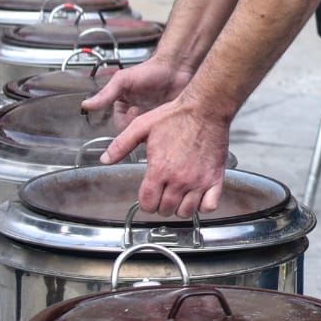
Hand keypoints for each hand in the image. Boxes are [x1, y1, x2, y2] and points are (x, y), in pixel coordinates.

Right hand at [82, 54, 188, 127]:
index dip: (126, 124)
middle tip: (147, 118)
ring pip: (147, 135)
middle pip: (134, 133)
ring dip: (151, 131)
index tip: (135, 113)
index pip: (120, 126)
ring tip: (157, 119)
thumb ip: (106, 94)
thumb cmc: (150, 70)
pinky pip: (162, 133)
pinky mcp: (165, 120)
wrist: (176, 67)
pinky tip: (166, 122)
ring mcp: (151, 117)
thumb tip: (86, 105)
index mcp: (123, 105)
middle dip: (139, 129)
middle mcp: (136, 113)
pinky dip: (163, 130)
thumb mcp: (123, 80)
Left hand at [98, 96, 231, 217]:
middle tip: (162, 194)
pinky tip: (198, 197)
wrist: (205, 108)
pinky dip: (203, 206)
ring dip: (180, 207)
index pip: (148, 203)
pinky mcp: (215, 178)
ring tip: (178, 196)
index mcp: (159, 169)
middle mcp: (179, 179)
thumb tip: (105, 159)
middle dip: (160, 205)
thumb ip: (121, 145)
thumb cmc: (176, 116)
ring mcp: (198, 181)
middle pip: (165, 210)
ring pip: (186, 212)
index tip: (148, 196)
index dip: (145, 203)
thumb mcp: (141, 126)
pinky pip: (209, 206)